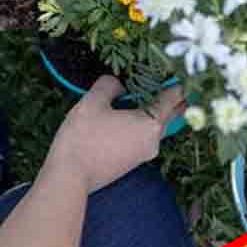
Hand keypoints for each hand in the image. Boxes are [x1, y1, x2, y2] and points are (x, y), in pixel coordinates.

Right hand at [44, 76, 186, 194]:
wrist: (69, 179)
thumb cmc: (82, 139)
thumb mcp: (92, 102)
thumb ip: (110, 85)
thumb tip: (119, 85)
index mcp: (151, 124)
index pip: (175, 97)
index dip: (177, 79)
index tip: (177, 67)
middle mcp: (154, 140)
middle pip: (172, 112)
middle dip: (172, 95)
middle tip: (165, 77)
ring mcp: (145, 153)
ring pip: (157, 124)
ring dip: (153, 108)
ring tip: (141, 92)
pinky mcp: (133, 161)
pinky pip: (145, 135)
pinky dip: (142, 121)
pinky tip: (126, 113)